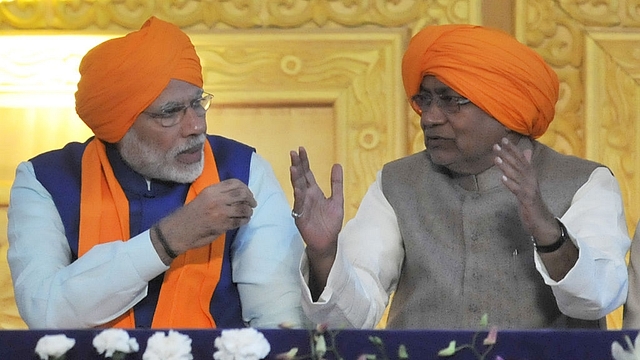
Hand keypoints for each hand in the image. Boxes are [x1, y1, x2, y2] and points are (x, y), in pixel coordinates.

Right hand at [153, 179, 256, 261]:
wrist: (179, 229)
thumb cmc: (191, 213)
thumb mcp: (204, 197)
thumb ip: (219, 194)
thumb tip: (238, 194)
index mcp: (212, 190)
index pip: (234, 183)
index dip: (245, 187)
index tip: (248, 193)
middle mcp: (217, 199)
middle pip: (242, 194)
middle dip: (250, 198)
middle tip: (253, 203)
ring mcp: (220, 212)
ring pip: (243, 208)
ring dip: (249, 211)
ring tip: (249, 213)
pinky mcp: (222, 225)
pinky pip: (239, 221)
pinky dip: (244, 220)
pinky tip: (244, 221)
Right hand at [290, 147, 343, 295]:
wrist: (328, 241)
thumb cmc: (330, 222)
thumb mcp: (337, 200)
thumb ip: (336, 183)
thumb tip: (336, 164)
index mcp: (314, 192)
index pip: (307, 173)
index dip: (304, 162)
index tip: (301, 149)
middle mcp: (306, 196)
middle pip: (300, 178)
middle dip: (297, 165)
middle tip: (293, 152)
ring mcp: (302, 205)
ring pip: (298, 189)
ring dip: (295, 179)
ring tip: (293, 167)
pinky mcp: (301, 216)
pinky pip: (299, 205)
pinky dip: (299, 196)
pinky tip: (298, 188)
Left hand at [493, 137, 556, 239]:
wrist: (542, 221)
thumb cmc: (533, 201)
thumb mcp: (528, 183)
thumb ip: (526, 167)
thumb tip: (526, 151)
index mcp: (531, 175)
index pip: (522, 159)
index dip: (513, 149)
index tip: (503, 139)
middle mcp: (531, 180)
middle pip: (519, 165)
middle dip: (507, 154)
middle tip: (496, 145)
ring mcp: (530, 190)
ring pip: (517, 176)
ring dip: (506, 167)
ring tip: (496, 159)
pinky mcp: (528, 201)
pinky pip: (518, 191)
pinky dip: (510, 184)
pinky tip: (502, 178)